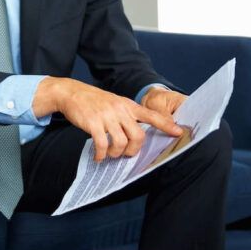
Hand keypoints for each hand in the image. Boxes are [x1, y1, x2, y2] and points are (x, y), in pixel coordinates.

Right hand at [33, 77, 181, 160]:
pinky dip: (101, 154)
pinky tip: (98, 156)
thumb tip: (137, 135)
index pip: (152, 115)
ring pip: (121, 143)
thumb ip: (127, 115)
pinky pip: (102, 145)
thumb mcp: (115, 103)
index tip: (178, 132)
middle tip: (125, 154)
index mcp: (128, 105)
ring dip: (116, 154)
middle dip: (133, 150)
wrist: (72, 93)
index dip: (166, 125)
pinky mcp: (93, 123)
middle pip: (138, 136)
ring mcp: (107, 116)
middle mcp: (120, 110)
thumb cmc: (94, 101)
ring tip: (109, 154)